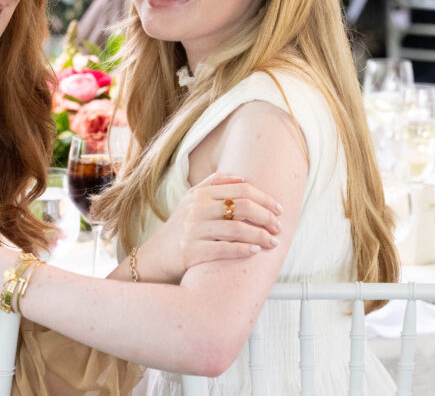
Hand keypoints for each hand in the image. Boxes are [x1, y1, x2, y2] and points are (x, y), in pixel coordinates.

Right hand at [135, 173, 283, 283]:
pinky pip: (224, 249)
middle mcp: (196, 210)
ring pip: (237, 229)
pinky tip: (256, 251)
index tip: (279, 209)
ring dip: (261, 236)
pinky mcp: (192, 252)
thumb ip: (213, 185)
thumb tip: (242, 178)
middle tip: (279, 227)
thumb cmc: (179, 227)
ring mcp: (193, 231)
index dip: (265, 199)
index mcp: (200, 194)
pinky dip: (243, 250)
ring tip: (273, 242)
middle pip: (243, 207)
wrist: (155, 256)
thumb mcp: (190, 200)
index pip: (242, 189)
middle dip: (267, 217)